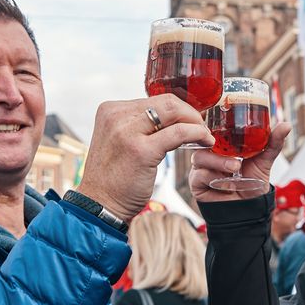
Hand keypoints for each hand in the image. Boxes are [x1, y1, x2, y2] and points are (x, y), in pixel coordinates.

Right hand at [77, 94, 211, 220]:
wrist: (99, 205)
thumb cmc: (113, 177)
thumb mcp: (120, 140)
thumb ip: (139, 126)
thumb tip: (172, 118)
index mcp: (110, 110)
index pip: (154, 99)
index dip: (178, 109)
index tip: (191, 120)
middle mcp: (116, 116)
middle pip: (166, 102)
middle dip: (189, 113)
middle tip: (201, 126)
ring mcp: (127, 132)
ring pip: (174, 112)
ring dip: (195, 122)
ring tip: (204, 135)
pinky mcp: (141, 150)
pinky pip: (178, 133)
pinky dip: (196, 134)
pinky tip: (205, 141)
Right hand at [190, 122, 289, 202]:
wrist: (249, 210)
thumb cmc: (252, 184)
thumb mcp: (264, 161)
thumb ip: (272, 143)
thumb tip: (286, 124)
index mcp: (223, 145)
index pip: (214, 129)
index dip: (217, 125)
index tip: (227, 124)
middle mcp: (210, 154)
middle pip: (204, 141)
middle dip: (218, 145)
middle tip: (236, 156)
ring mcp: (202, 168)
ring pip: (200, 157)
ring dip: (217, 162)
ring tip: (234, 169)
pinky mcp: (196, 183)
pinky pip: (198, 175)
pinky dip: (212, 177)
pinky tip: (225, 184)